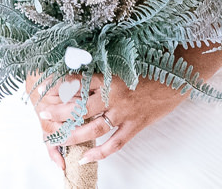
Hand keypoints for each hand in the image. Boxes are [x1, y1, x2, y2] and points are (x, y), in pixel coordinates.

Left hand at [31, 72, 189, 165]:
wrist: (178, 75)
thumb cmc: (153, 65)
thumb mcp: (126, 62)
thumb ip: (105, 69)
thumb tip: (83, 69)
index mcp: (109, 76)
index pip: (77, 82)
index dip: (59, 87)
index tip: (44, 88)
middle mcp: (113, 95)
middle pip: (79, 106)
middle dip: (58, 111)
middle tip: (42, 113)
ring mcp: (124, 112)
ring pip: (92, 128)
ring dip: (73, 135)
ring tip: (57, 138)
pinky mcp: (135, 125)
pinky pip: (114, 143)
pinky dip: (99, 153)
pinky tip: (86, 158)